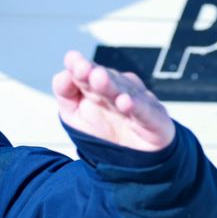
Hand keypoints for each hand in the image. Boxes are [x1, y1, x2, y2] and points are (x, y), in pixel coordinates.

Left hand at [53, 50, 174, 150]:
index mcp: (98, 86)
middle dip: (93, 73)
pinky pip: (144, 111)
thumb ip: (66, 94)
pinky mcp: (154, 118)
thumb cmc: (106, 131)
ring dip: (111, 85)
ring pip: (123, 91)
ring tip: (98, 78)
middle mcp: (118, 89)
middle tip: (82, 67)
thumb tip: (62, 75)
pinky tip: (125, 102)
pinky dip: (135, 106)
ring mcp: (137, 101)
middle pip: (105, 79)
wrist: (137, 157)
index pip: (87, 73)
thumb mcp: (75, 115)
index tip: (71, 60)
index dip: (79, 67)